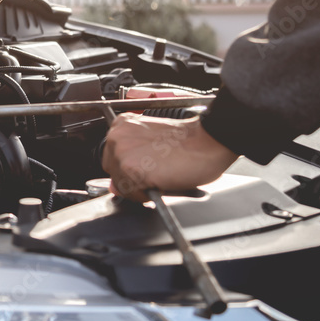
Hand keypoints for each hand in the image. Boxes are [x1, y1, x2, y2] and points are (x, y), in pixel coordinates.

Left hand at [102, 114, 238, 201]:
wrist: (208, 141)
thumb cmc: (188, 140)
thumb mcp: (151, 142)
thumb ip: (129, 159)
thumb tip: (115, 186)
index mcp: (122, 125)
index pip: (112, 156)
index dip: (129, 167)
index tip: (145, 167)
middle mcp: (117, 137)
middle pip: (113, 170)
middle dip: (131, 176)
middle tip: (156, 172)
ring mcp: (122, 153)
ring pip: (120, 184)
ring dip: (139, 186)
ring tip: (161, 175)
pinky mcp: (132, 170)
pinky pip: (130, 194)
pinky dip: (145, 195)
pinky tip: (161, 182)